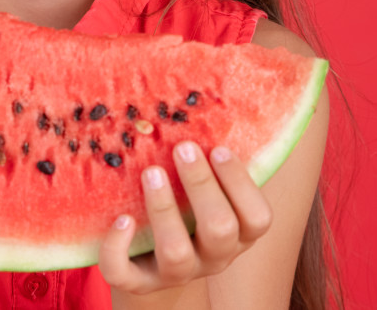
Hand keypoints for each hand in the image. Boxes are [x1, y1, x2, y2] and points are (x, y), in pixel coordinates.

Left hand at [98, 142, 271, 300]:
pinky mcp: (138, 282)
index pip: (258, 218)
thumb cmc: (187, 209)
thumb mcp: (208, 191)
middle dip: (202, 186)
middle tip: (183, 147)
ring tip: (151, 172)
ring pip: (176, 252)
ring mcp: (175, 273)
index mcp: (237, 234)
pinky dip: (118, 247)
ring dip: (164, 209)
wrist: (154, 263)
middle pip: (220, 231)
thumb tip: (214, 93)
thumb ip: (214, 160)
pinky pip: (125, 274)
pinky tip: (121, 218)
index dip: (241, 184)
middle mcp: (212, 258)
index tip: (218, 148)